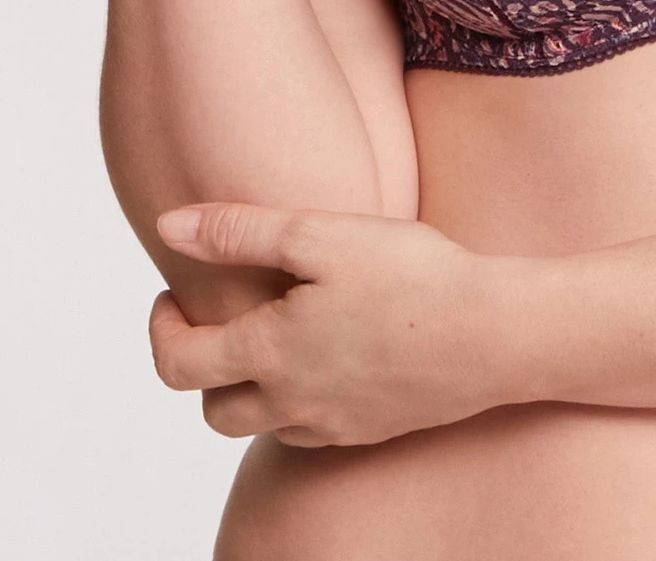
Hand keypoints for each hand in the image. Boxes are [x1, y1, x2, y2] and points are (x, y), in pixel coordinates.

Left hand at [149, 203, 539, 447]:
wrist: (494, 334)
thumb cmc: (412, 276)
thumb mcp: (320, 235)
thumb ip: (240, 230)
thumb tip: (170, 225)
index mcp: (268, 353)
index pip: (177, 363)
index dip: (161, 329)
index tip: (171, 295)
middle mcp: (291, 401)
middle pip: (213, 409)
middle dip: (202, 367)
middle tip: (221, 320)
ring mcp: (334, 421)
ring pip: (264, 423)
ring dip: (252, 387)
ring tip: (278, 335)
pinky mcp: (374, 428)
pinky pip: (314, 430)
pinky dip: (302, 400)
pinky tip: (331, 359)